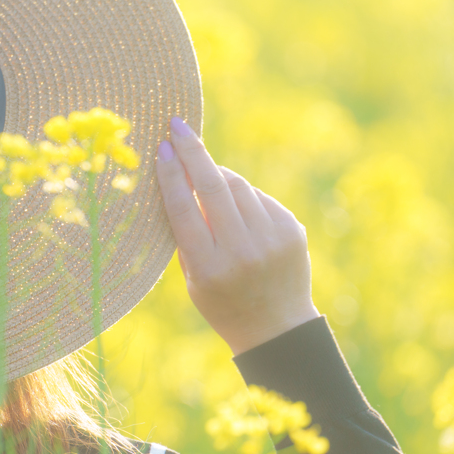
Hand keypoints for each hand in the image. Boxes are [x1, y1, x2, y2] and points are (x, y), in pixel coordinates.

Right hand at [155, 116, 319, 354]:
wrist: (276, 327)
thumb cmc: (222, 302)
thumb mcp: (193, 279)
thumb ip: (187, 235)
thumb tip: (180, 181)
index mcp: (209, 267)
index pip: (185, 209)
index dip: (172, 174)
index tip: (162, 147)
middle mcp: (242, 251)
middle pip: (214, 187)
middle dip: (194, 152)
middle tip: (178, 127)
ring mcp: (271, 240)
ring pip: (239, 187)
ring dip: (219, 175)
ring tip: (206, 176)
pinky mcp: (292, 231)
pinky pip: (260, 198)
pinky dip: (244, 196)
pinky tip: (238, 210)